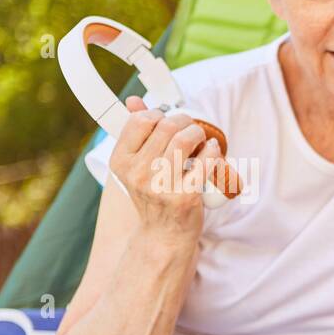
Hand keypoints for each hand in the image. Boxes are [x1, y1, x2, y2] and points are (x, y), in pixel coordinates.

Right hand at [108, 96, 222, 242]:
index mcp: (121, 162)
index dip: (158, 114)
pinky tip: (212, 148)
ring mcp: (162, 186)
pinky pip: (205, 161)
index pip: (139, 121)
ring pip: (184, 140)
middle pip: (166, 127)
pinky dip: (213, 150)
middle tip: (190, 128)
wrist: (164, 234)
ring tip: (200, 137)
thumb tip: (133, 100)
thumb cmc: (154, 194)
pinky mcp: (186, 196)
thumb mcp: (137, 166)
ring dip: (197, 132)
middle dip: (184, 121)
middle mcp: (138, 174)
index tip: (167, 121)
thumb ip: (137, 133)